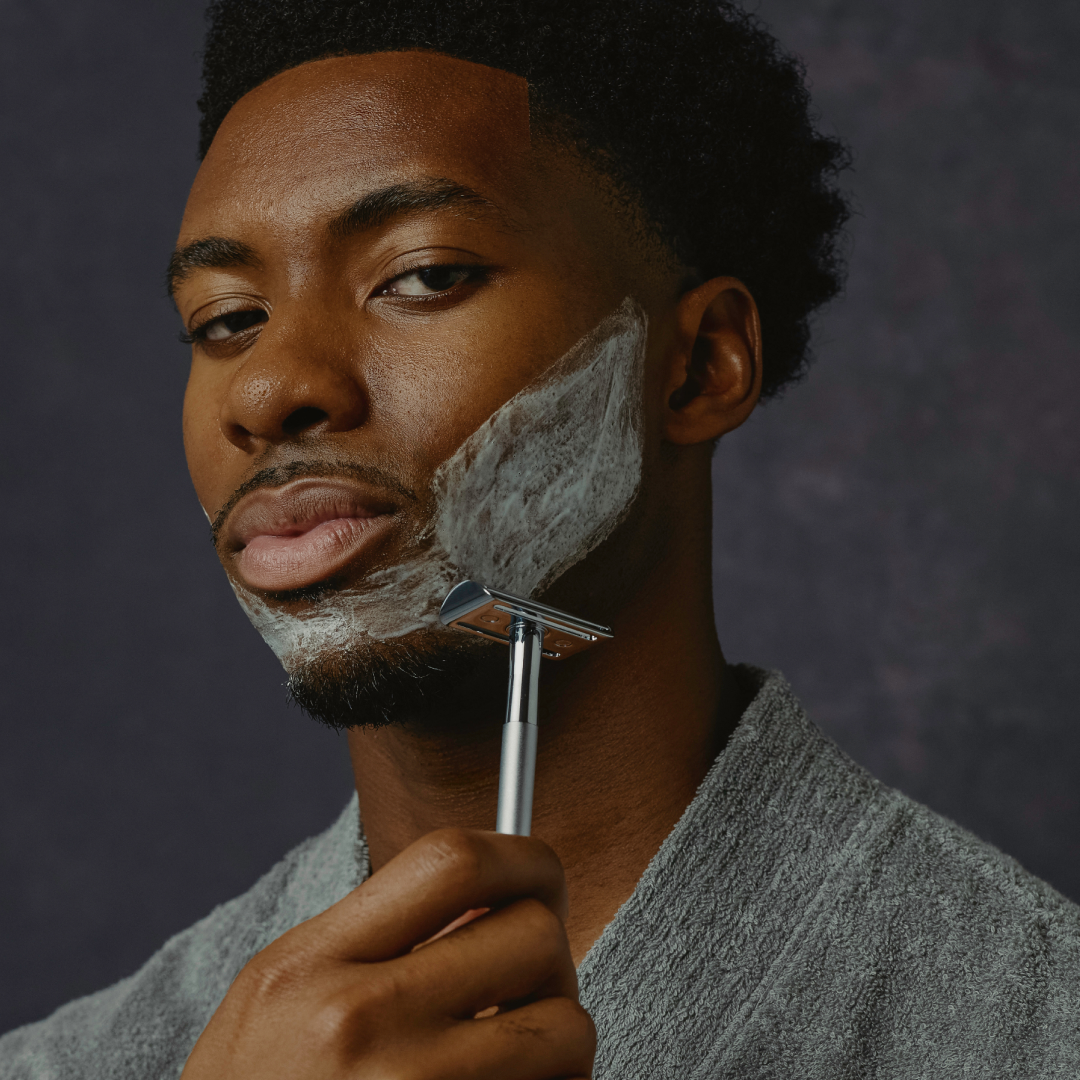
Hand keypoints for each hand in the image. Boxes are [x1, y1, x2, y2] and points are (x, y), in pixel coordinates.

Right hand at [180, 828, 595, 1078]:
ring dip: (556, 1041)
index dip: (520, 857)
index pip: (454, 862)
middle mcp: (357, 1024)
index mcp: (310, 966)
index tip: (537, 878)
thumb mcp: (277, 1000)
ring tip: (508, 1059)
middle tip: (520, 991)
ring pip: (567, 1028)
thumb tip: (486, 899)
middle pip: (532, 936)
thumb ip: (369, 938)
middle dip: (547, 960)